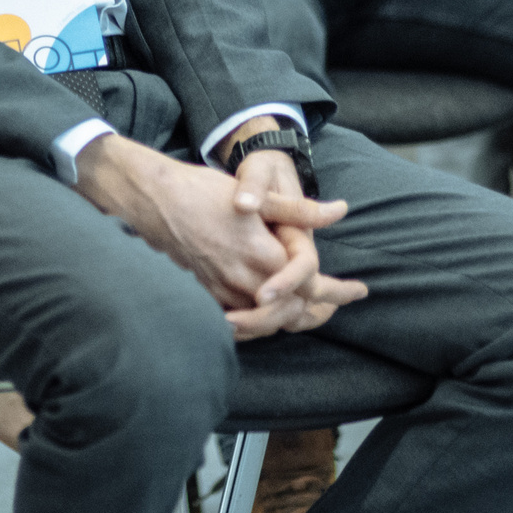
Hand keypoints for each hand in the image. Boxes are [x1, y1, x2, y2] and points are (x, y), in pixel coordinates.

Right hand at [74, 135, 359, 339]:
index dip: (338, 291)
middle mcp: (244, 281)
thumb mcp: (259, 197)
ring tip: (312, 314)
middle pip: (292, 312)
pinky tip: (269, 313)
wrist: (153, 199)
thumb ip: (301, 211)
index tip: (359, 291)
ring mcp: (221, 291)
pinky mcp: (205, 294)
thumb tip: (339, 210)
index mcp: (263, 256)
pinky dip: (259, 321)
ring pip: (266, 321)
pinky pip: (239, 320)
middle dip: (319, 312)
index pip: (311, 287)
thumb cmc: (204, 191)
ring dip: (291, 318)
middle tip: (337, 307)